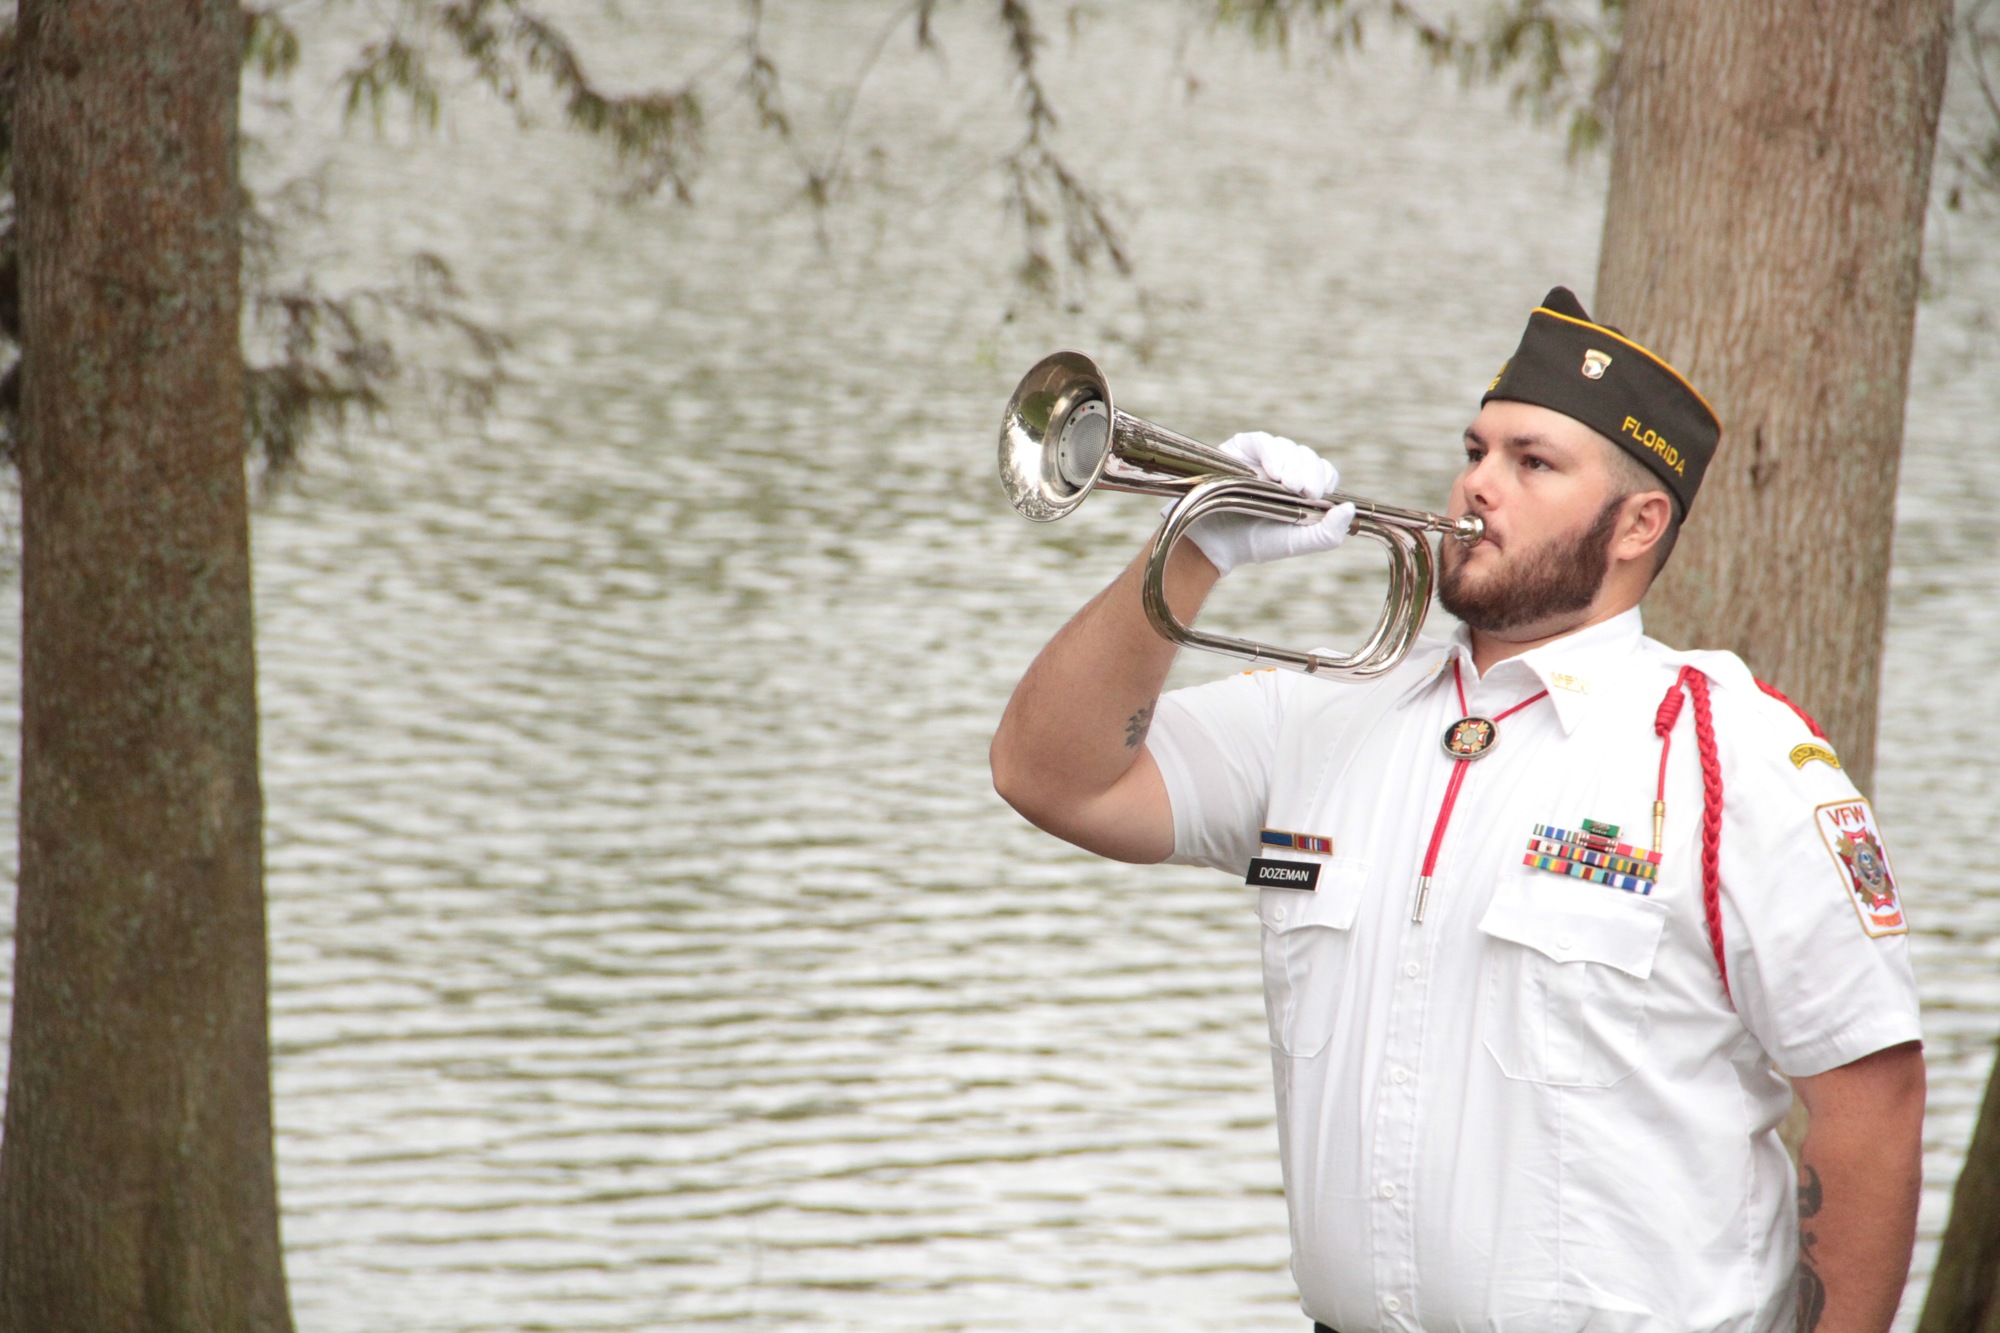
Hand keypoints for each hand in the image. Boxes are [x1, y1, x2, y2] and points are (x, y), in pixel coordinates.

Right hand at [1169, 431, 1355, 576]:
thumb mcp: (1296, 543)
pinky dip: (1271, 452)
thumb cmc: (1254, 542)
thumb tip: (1350, 509)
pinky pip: (1262, 440)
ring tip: (1286, 486)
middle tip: (1304, 492)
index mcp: (1301, 487)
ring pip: (1288, 447)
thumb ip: (1327, 534)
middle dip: (1309, 473)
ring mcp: (1262, 457)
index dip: (1323, 477)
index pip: (1323, 471)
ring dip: (1292, 464)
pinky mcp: (1240, 449)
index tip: (1317, 494)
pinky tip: (1272, 471)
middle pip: (1308, 456)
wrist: (1213, 544)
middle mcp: (1284, 468)